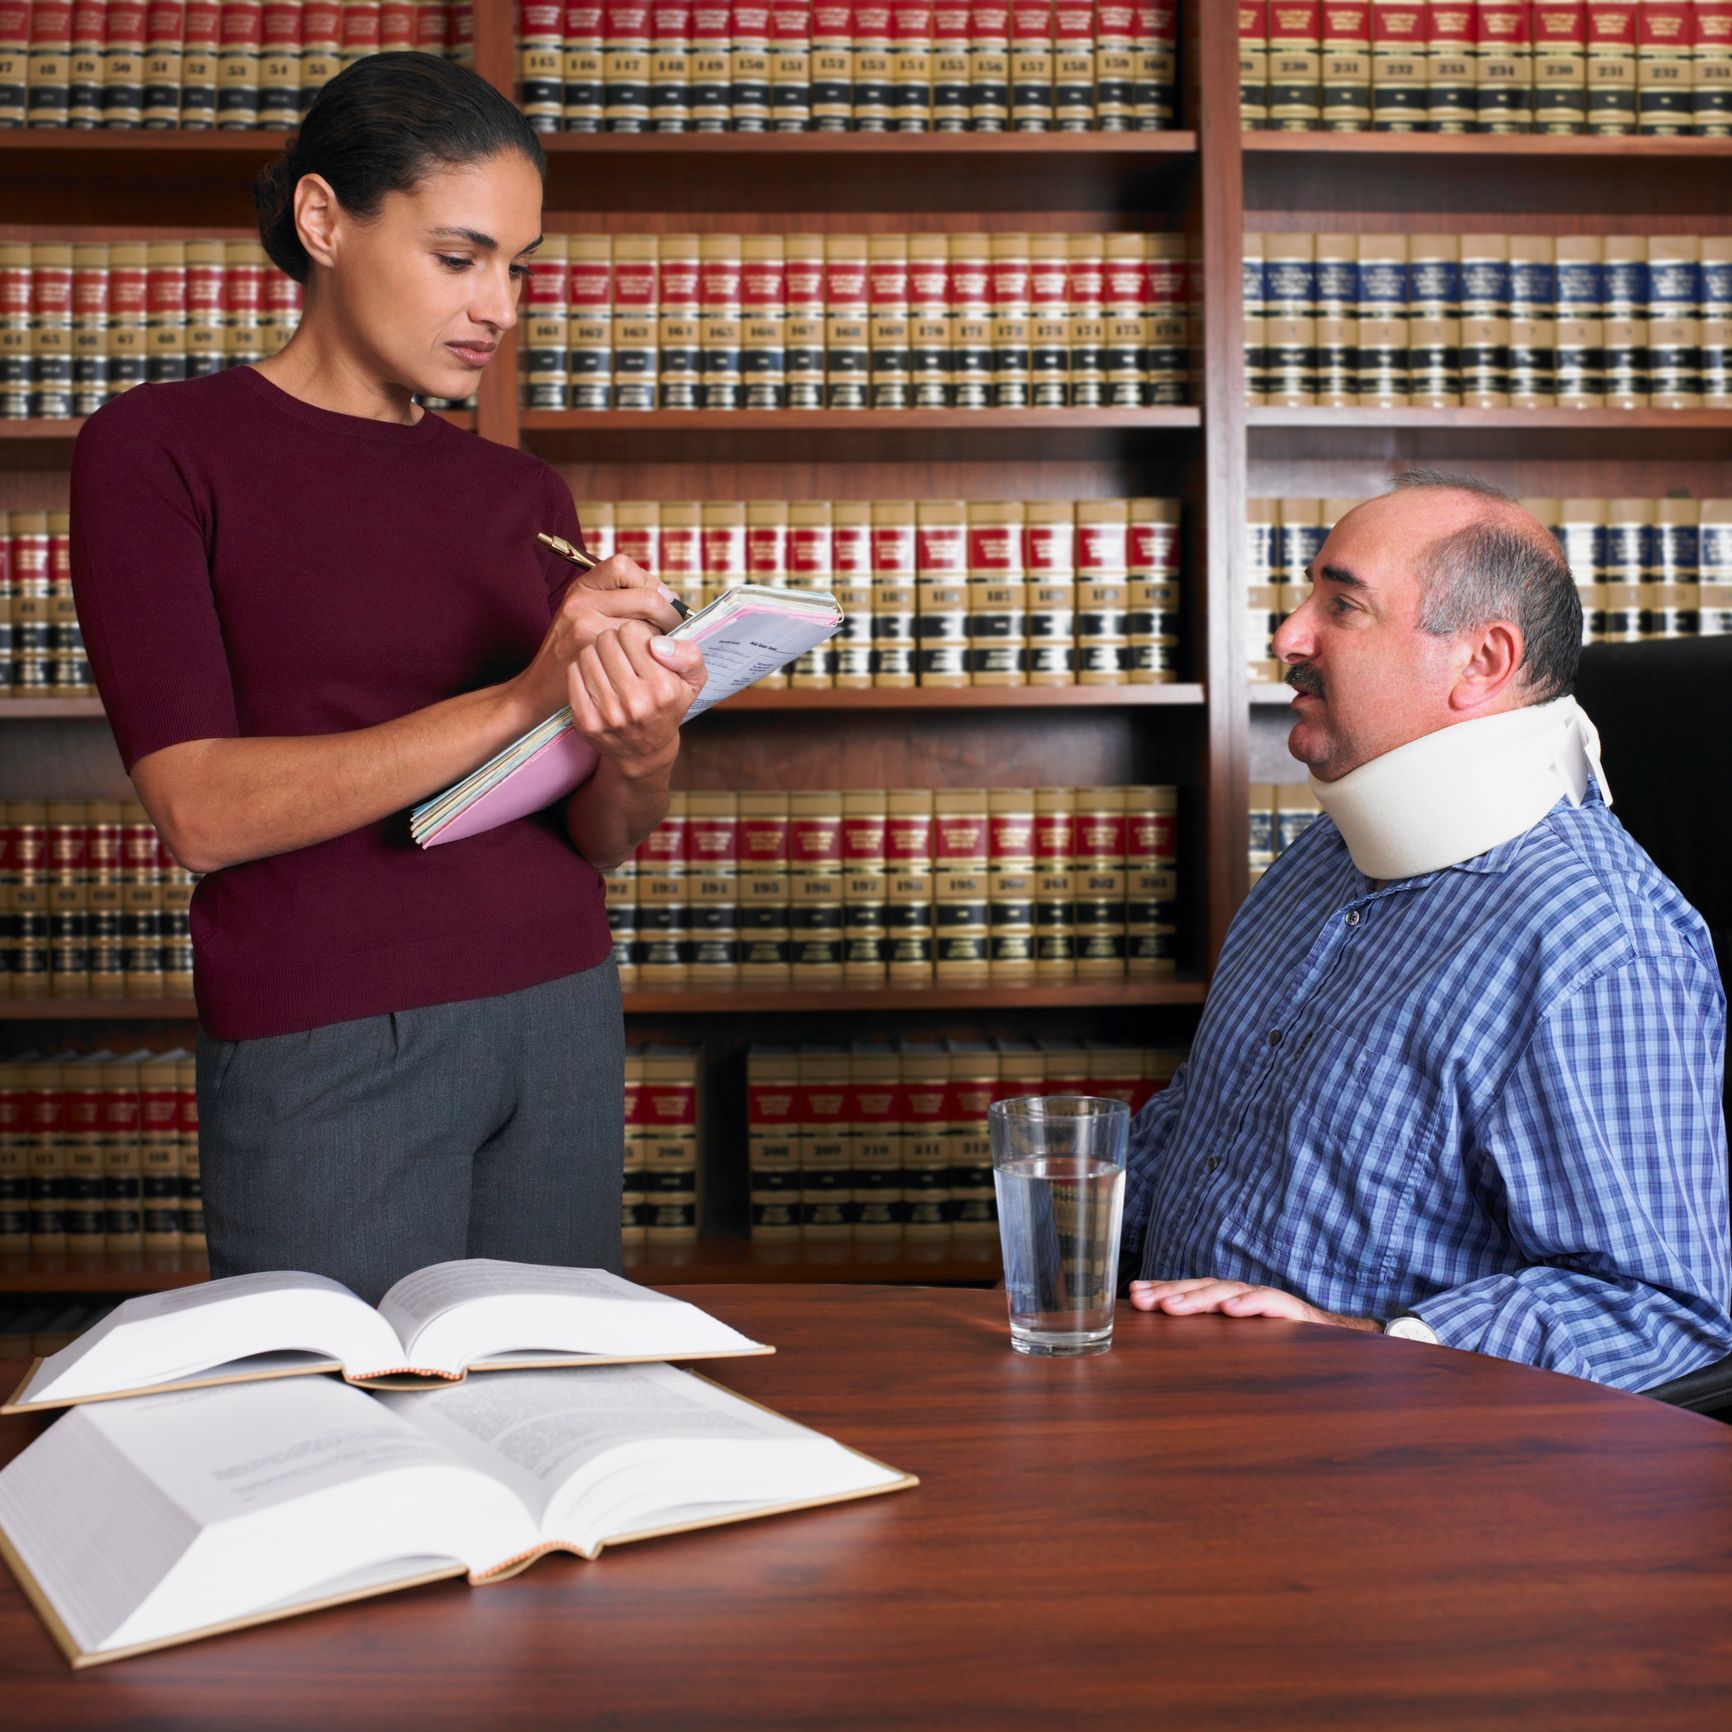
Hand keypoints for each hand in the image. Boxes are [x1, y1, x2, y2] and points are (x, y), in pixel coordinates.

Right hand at [517, 553, 684, 720]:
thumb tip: (667, 596)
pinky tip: (642, 661)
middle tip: (672, 627)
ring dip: (659, 636)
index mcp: (582, 587)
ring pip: (645, 624)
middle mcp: (581, 602)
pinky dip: (647, 654)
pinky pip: (636, 649)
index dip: (648, 581)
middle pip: (646, 596)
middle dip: (668, 613)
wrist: (541, 688)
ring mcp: (584, 627)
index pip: (623, 566)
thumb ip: (619, 598)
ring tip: (654, 646)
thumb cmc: (571, 650)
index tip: (659, 599)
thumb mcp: (585, 613)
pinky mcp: (591, 654)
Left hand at [566, 618, 707, 778]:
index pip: (631, 632)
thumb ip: (688, 655)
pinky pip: (573, 672)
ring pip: (588, 653)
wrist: (644, 751)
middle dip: (614, 643)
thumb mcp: (692, 681)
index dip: (635, 636)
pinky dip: (582, 671)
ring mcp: (608, 712)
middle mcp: (635, 702)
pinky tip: (597, 681)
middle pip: (607, 640)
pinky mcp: (585, 719)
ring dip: (597, 656)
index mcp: (663, 688)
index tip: (640, 650)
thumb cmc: (667, 706)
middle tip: (623, 658)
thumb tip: (657, 644)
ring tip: (610, 669)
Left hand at [1128, 1278, 1379, 1332]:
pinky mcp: (1292, 1312)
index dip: (1162, 1291)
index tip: (1134, 1295)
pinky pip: (1269, 1302)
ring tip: (1172, 1306)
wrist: (1338, 1347)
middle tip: (1144, 1300)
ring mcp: (1266, 1301)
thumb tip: (1167, 1352)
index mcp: (1228, 1303)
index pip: (1190, 1292)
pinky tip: (1230, 1309)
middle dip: (1170, 1292)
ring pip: (1228, 1292)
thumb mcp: (1240, 1347)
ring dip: (1198, 1298)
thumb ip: (1211, 1344)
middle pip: (1202, 1289)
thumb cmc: (1281, 1348)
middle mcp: (1244, 1297)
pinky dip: (1249, 1304)